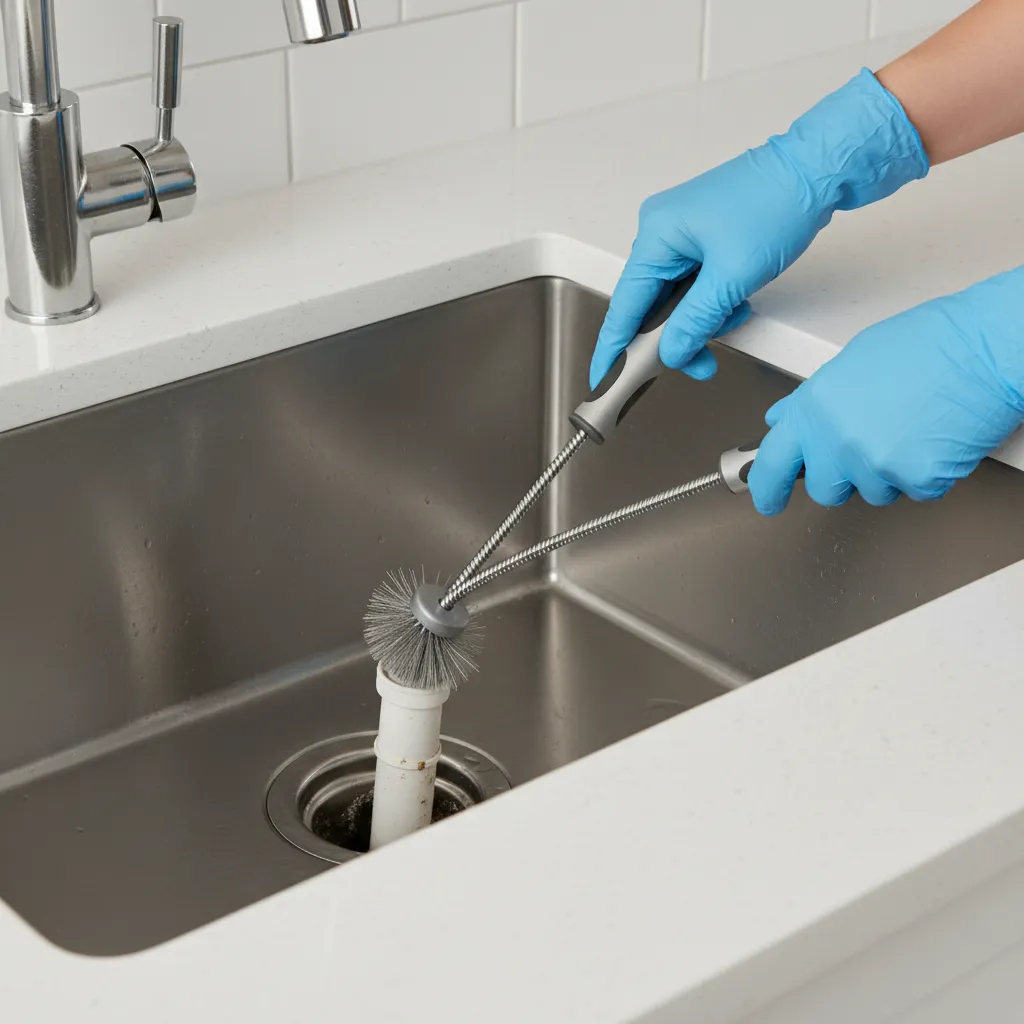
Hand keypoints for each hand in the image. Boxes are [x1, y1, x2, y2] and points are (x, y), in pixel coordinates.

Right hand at [590, 68, 928, 388]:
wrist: (818, 168)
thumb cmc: (777, 202)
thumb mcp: (732, 277)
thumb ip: (695, 322)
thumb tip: (671, 353)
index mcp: (657, 235)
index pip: (625, 306)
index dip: (614, 348)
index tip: (604, 378)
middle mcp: (662, 232)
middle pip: (652, 306)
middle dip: (678, 337)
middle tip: (700, 364)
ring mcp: (683, 233)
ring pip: (678, 299)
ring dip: (703, 319)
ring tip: (735, 317)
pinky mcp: (705, 236)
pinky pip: (695, 283)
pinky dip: (714, 302)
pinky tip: (739, 300)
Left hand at [748, 267, 1023, 514]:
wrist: (984, 347)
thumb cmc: (929, 344)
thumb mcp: (850, 363)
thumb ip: (813, 401)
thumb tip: (784, 419)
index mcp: (814, 408)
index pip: (772, 461)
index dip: (766, 486)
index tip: (766, 499)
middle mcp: (836, 439)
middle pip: (824, 488)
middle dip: (843, 476)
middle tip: (871, 448)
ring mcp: (873, 463)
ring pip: (872, 491)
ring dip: (889, 472)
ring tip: (911, 428)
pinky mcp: (914, 479)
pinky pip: (914, 491)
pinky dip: (926, 472)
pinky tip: (934, 437)